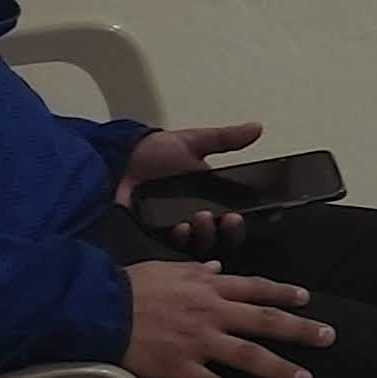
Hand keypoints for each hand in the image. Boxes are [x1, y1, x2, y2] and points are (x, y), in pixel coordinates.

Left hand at [120, 121, 263, 253]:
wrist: (113, 165)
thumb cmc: (152, 153)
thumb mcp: (191, 142)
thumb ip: (225, 139)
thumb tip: (258, 127)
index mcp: (206, 195)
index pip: (235, 212)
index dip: (250, 216)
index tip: (262, 213)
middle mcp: (194, 216)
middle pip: (223, 235)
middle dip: (231, 230)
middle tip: (230, 218)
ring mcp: (175, 231)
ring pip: (203, 244)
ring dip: (207, 234)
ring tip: (201, 218)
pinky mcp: (156, 241)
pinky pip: (176, 250)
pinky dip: (182, 240)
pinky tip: (180, 227)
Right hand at [122, 259, 333, 377]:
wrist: (102, 309)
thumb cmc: (132, 286)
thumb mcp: (168, 268)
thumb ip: (196, 270)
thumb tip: (217, 269)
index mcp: (210, 287)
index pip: (256, 288)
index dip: (283, 293)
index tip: (306, 299)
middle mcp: (213, 313)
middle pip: (265, 321)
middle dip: (300, 330)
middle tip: (327, 338)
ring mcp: (200, 341)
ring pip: (248, 355)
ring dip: (278, 368)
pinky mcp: (181, 367)